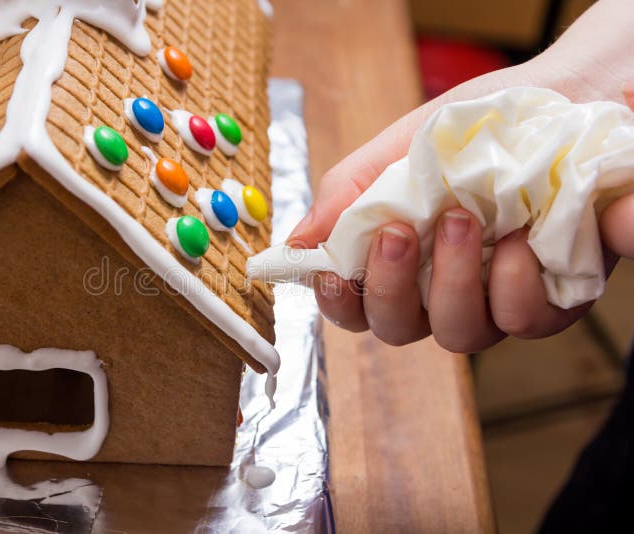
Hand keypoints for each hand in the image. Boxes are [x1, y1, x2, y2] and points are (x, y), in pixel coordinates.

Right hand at [289, 0, 633, 351]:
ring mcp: (492, 302)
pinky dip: (515, 282)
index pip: (354, 308)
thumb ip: (347, 195)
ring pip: (458, 334)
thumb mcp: (398, 149)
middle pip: (397, 330)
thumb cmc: (470, 127)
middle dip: (391, 288)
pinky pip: (523, 321)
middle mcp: (439, 293)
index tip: (333, 273)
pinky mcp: (549, 303)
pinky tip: (519, 237)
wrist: (558, 99)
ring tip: (462, 219)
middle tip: (401, 231)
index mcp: (398, 264)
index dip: (338, 304)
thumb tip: (296, 243)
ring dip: (453, 281)